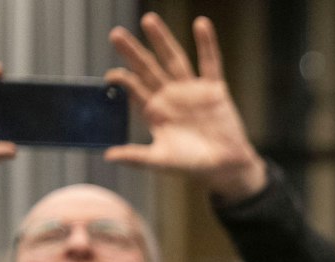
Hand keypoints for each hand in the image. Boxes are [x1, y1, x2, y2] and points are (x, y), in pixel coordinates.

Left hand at [105, 13, 264, 201]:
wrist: (226, 168)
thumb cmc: (193, 166)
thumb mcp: (163, 162)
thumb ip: (137, 157)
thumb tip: (108, 155)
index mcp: (155, 110)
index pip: (134, 88)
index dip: (122, 80)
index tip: (112, 76)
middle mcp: (170, 95)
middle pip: (148, 67)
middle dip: (133, 51)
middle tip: (116, 35)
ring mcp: (191, 90)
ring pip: (174, 59)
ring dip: (162, 40)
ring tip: (149, 20)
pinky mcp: (214, 89)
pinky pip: (210, 63)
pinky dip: (207, 44)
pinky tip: (201, 24)